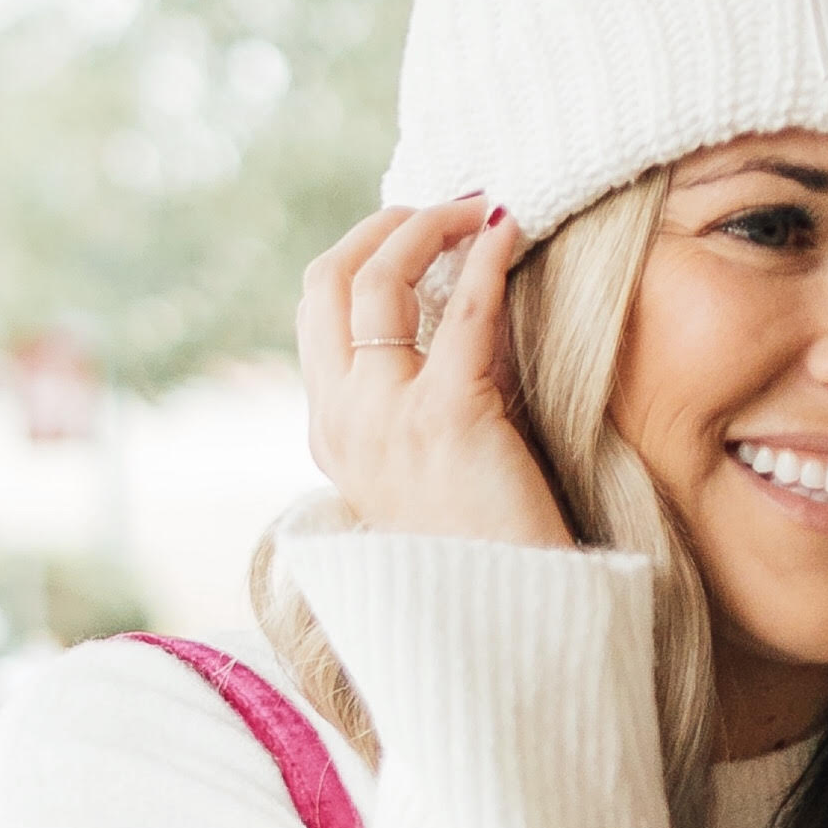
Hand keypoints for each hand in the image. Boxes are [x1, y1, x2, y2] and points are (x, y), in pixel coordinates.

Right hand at [297, 196, 574, 555]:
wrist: (505, 622)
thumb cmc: (483, 549)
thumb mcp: (427, 465)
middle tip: (445, 205)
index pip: (318, 313)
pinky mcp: (445, 419)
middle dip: (384, 225)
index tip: (415, 230)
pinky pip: (464, 309)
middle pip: (329, 281)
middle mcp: (342, 420)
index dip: (362, 254)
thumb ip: (423, 397)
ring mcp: (384, 418)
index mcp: (330, 433)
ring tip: (480, 206)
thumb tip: (469, 307)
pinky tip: (510, 230)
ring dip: (430, 225)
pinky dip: (486, 256)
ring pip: (379, 280)